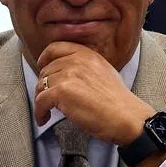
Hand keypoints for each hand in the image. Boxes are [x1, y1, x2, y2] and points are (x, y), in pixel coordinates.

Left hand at [35, 41, 153, 144]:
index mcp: (86, 54)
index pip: (55, 47)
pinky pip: (40, 101)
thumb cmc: (117, 101)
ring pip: (41, 86)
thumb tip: (66, 73)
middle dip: (44, 85)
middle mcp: (76, 61)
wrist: (125, 116)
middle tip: (47, 99)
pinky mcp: (61, 92)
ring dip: (40, 100)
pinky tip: (44, 119)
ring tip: (46, 111)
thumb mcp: (104, 71)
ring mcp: (68, 75)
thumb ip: (84, 67)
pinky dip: (39, 112)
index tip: (41, 68)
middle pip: (46, 70)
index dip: (44, 59)